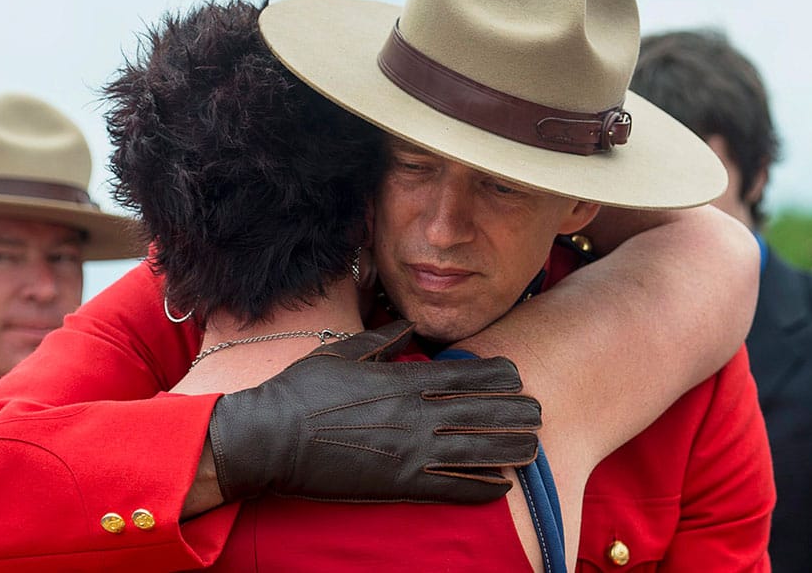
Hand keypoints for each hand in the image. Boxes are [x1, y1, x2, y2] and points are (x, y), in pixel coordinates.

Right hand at [208, 320, 540, 503]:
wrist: (273, 436)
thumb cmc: (303, 390)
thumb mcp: (342, 352)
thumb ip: (381, 339)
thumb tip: (406, 324)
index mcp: (403, 379)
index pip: (467, 374)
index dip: (499, 375)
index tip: (517, 375)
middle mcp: (415, 414)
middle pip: (482, 411)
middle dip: (515, 412)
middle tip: (538, 412)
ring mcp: (410, 452)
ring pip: (477, 450)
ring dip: (510, 448)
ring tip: (532, 447)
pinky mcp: (399, 484)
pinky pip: (452, 488)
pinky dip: (481, 487)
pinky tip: (502, 485)